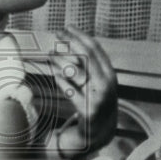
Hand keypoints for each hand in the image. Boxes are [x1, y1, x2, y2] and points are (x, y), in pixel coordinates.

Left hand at [48, 25, 118, 158]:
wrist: (100, 132)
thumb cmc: (95, 101)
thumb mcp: (98, 81)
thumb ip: (90, 64)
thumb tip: (73, 40)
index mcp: (110, 74)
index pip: (96, 49)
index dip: (80, 36)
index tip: (67, 27)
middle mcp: (106, 85)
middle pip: (87, 57)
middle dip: (71, 42)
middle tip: (57, 34)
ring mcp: (98, 98)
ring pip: (77, 73)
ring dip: (62, 60)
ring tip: (51, 54)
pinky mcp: (88, 112)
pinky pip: (72, 92)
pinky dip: (62, 82)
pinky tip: (55, 75)